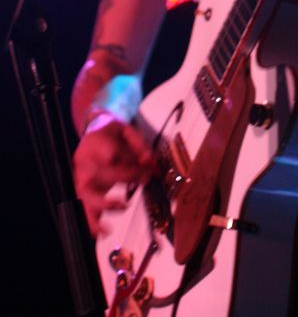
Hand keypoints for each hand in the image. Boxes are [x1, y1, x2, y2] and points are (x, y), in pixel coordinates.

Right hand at [73, 113, 155, 236]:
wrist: (92, 133)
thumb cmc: (112, 134)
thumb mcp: (128, 131)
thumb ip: (140, 146)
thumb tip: (151, 164)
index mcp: (95, 142)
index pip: (112, 155)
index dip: (132, 163)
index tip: (148, 167)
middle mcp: (84, 161)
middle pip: (103, 174)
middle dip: (128, 178)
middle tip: (147, 179)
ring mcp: (80, 178)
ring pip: (87, 195)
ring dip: (105, 204)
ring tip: (123, 207)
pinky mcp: (80, 192)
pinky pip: (82, 210)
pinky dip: (90, 223)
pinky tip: (103, 232)